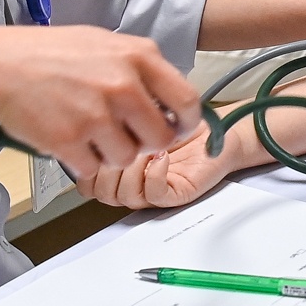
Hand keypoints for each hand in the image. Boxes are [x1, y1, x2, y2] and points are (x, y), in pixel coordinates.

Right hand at [0, 26, 201, 175]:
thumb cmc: (48, 54)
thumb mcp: (104, 44)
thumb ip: (140, 68)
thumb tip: (168, 99)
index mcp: (137, 57)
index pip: (187, 100)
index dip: (184, 121)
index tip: (175, 128)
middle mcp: (123, 85)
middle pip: (161, 137)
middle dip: (146, 143)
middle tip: (126, 136)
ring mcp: (97, 114)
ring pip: (127, 157)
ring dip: (110, 153)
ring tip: (88, 132)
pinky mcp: (71, 140)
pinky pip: (93, 167)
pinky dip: (82, 160)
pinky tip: (67, 138)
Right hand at [76, 126, 238, 209]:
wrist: (220, 128)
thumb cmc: (181, 121)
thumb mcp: (137, 108)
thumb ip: (110, 116)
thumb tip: (88, 112)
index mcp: (116, 163)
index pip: (85, 177)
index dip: (87, 159)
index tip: (99, 134)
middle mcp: (130, 180)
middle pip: (99, 190)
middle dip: (108, 161)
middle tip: (125, 138)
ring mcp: (150, 190)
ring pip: (123, 196)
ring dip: (132, 168)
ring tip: (147, 146)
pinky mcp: (174, 194)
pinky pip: (153, 195)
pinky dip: (154, 175)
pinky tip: (162, 155)